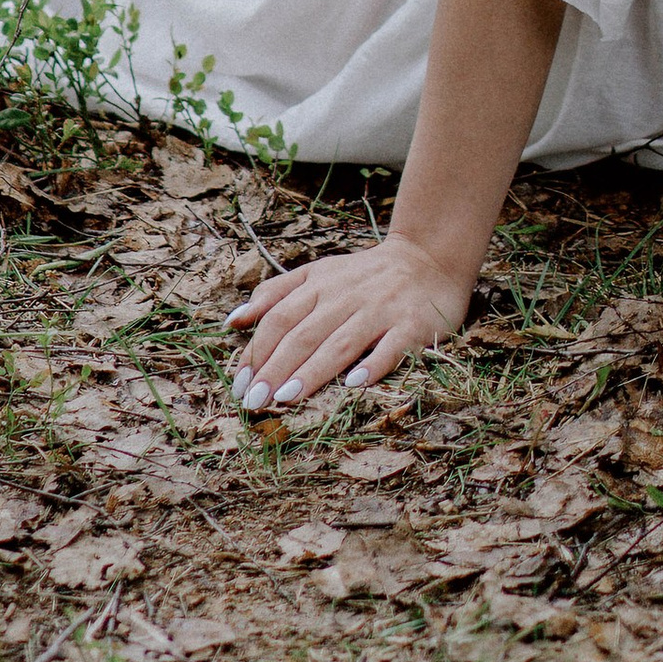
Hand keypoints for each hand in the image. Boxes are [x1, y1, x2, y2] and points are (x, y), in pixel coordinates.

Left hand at [224, 234, 468, 408]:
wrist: (428, 259)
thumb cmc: (364, 275)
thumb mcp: (317, 273)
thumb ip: (276, 293)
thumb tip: (234, 320)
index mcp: (319, 283)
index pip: (279, 317)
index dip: (257, 349)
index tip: (239, 384)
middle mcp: (346, 296)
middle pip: (303, 334)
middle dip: (275, 369)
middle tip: (253, 402)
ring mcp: (379, 311)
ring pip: (340, 343)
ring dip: (311, 372)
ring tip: (285, 399)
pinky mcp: (411, 326)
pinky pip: (390, 349)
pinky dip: (372, 366)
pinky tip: (353, 386)